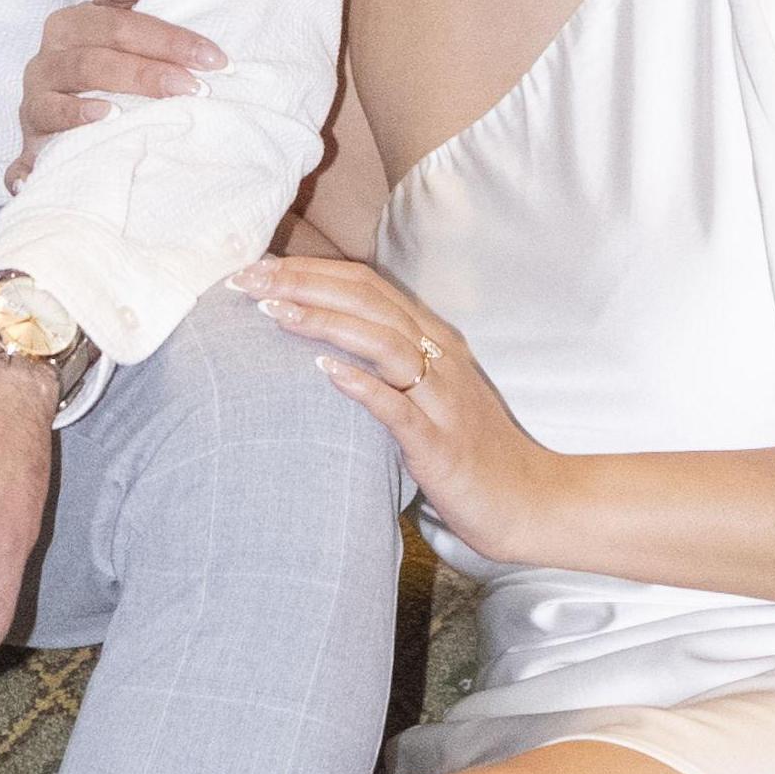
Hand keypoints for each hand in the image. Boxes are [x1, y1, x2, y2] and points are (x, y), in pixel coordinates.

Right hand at [6, 0, 219, 187]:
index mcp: (72, 23)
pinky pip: (50, 115)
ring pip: (83, 72)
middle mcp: (51, 51)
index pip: (122, 20)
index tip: (213, 56)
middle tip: (199, 85)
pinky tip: (109, 118)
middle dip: (158, 61)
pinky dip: (77, 116)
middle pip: (106, 44)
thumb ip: (122, 1)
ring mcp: (38, 89)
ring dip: (131, 83)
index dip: (169, 36)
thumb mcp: (108, 39)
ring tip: (169, 96)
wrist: (50, 134)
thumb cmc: (91, 80)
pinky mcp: (32, 126)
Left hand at [229, 254, 554, 563]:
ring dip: (325, 322)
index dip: (312, 271)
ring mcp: (442, 398)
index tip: (259, 271)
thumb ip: (388, 366)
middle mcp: (440, 358)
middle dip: (304, 284)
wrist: (527, 502)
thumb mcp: (428, 396)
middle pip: (368, 302)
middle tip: (248, 281)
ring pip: (383, 342)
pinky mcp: (441, 443)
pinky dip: (361, 384)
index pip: (367, 287)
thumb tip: (325, 351)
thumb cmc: (470, 453)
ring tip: (273, 312)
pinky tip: (323, 372)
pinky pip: (398, 406)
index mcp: (434, 341)